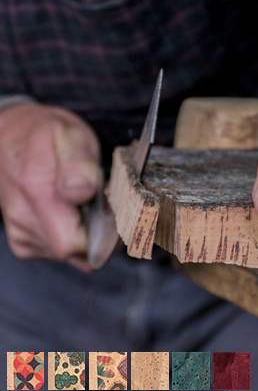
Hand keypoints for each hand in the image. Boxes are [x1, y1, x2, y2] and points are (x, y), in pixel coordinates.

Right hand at [0, 104, 100, 271]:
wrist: (13, 135)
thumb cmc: (49, 135)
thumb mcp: (72, 136)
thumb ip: (78, 164)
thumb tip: (81, 192)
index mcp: (36, 189)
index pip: (74, 243)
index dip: (101, 235)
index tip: (110, 213)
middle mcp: (22, 215)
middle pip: (72, 252)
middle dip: (93, 234)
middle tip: (98, 204)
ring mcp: (19, 230)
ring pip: (66, 255)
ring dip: (82, 234)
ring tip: (81, 204)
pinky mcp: (21, 239)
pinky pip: (56, 252)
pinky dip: (70, 235)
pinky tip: (70, 213)